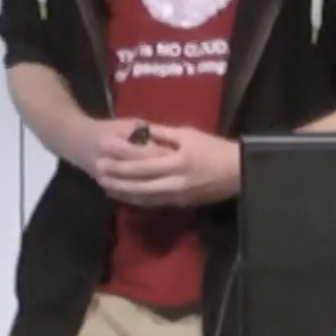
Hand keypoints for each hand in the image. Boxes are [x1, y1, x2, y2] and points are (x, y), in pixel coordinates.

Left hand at [92, 123, 241, 207]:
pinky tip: (125, 195)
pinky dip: (137, 199)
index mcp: (177, 160)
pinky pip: (153, 202)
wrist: (238, 172)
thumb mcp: (189, 134)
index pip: (142, 160)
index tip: (103, 149)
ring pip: (143, 195)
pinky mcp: (180, 204)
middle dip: (116, 176)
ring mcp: (177, 195)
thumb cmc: (214, 148)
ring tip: (104, 184)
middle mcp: (174, 181)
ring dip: (122, 191)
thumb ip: (164, 134)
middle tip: (97, 169)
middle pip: (139, 181)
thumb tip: (141, 132)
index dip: (121, 156)